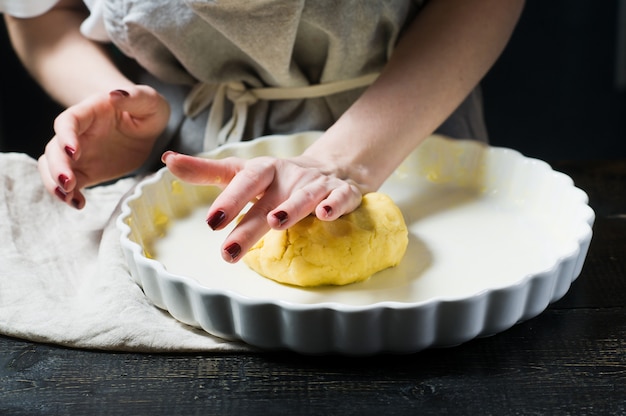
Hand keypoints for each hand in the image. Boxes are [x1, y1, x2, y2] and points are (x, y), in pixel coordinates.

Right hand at [38, 85, 169, 208]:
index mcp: (90, 112)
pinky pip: (71, 185)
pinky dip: (70, 195)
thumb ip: (134, 97)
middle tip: (68, 184)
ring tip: (69, 198)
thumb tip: (115, 95)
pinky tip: (79, 204)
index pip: (68, 121)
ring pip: (53, 168)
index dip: (65, 136)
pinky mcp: (86, 171)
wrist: (146, 126)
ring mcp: (79, 154)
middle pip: (54, 148)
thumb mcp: (148, 100)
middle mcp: (78, 133)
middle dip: (56, 167)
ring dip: (55, 184)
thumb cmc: (146, 108)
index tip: (74, 152)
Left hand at [162, 151, 363, 262]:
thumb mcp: (243, 172)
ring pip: (303, 196)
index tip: (210, 222)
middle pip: (266, 199)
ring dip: (291, 207)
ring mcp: (315, 185)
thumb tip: (167, 159)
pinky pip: (340, 197)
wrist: (331, 169)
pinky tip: (325, 215)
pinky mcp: (341, 192)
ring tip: (276, 222)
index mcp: (263, 170)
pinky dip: (334, 204)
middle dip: (248, 225)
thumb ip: (207, 171)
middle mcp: (288, 176)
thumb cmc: (278, 178)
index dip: (228, 199)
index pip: (243, 180)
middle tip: (228, 251)